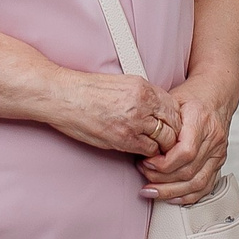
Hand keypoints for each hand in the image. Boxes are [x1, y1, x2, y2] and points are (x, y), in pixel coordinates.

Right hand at [44, 69, 182, 159]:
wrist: (63, 96)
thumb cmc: (85, 91)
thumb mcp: (121, 84)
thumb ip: (142, 96)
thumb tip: (156, 110)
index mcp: (143, 87)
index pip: (174, 106)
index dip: (175, 119)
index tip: (170, 126)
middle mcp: (143, 102)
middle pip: (174, 123)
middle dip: (173, 135)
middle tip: (168, 142)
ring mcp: (135, 121)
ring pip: (165, 139)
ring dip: (162, 147)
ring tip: (156, 150)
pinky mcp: (124, 138)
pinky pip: (149, 150)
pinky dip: (149, 154)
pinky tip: (142, 153)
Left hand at [140, 77, 234, 205]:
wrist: (216, 94)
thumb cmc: (192, 96)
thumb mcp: (172, 100)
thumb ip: (159, 120)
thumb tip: (139, 140)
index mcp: (201, 120)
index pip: (185, 152)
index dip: (164, 164)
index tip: (146, 162)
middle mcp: (213, 138)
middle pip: (189, 171)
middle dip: (162, 179)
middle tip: (143, 176)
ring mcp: (219, 152)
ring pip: (197, 182)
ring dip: (172, 191)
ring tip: (152, 191)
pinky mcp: (219, 161)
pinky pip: (206, 185)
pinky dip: (189, 196)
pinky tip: (173, 198)